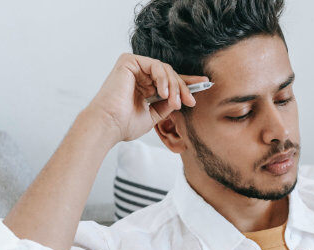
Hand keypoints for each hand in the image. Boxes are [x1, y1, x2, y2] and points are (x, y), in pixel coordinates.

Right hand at [85, 53, 208, 142]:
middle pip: (170, 74)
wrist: (108, 125)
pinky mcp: (128, 61)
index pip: (168, 81)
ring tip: (175, 102)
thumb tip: (180, 99)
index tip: (204, 84)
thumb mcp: (154, 115)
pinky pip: (155, 65)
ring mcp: (133, 67)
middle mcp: (138, 75)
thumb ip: (166, 105)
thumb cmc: (124, 124)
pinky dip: (163, 78)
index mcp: (143, 86)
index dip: (186, 83)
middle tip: (190, 101)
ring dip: (174, 86)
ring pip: (165, 70)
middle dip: (183, 88)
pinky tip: (164, 93)